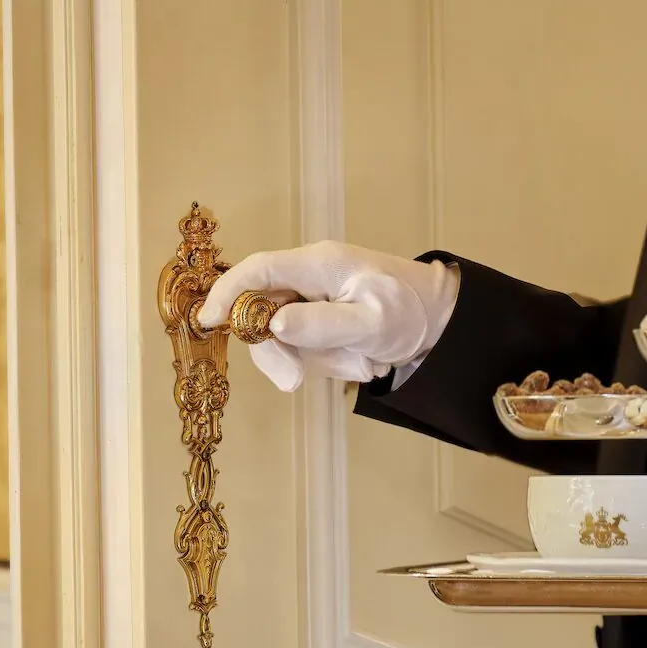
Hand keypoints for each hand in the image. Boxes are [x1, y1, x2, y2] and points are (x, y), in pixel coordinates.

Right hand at [197, 241, 459, 390]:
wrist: (439, 319)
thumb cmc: (409, 310)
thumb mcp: (372, 322)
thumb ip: (323, 324)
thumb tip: (275, 324)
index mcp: (318, 264)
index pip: (258, 270)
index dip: (227, 292)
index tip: (207, 320)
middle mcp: (309, 277)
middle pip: (262, 312)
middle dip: (277, 351)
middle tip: (294, 383)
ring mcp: (312, 300)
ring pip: (283, 337)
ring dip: (315, 360)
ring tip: (360, 363)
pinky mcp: (318, 320)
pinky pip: (304, 348)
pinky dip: (329, 362)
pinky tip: (361, 361)